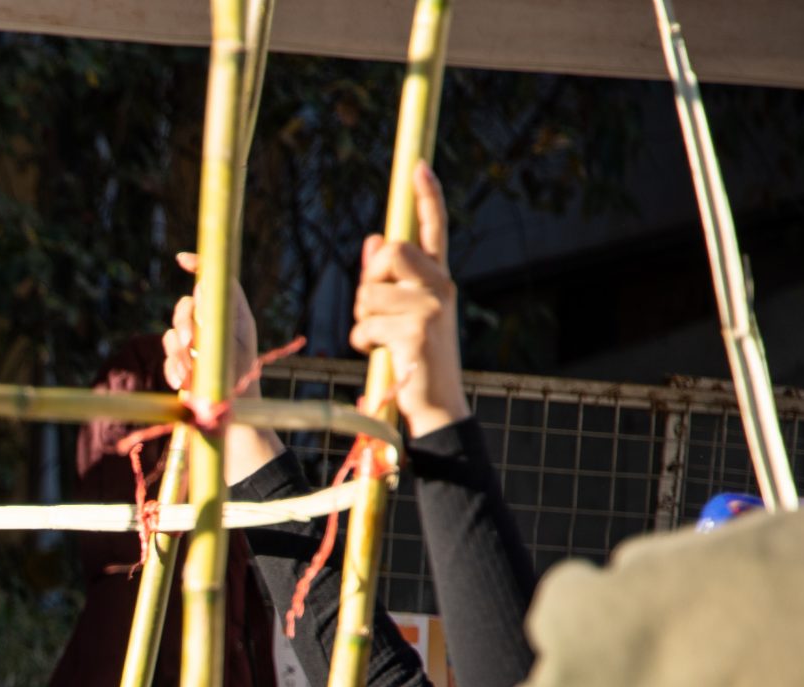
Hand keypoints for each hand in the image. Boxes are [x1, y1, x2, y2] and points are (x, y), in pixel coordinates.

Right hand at [164, 255, 282, 478]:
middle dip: (182, 324)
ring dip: (177, 354)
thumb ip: (217, 313)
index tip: (181, 260)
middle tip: (188, 344)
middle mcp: (213, 328)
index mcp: (233, 316)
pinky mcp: (183, 367)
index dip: (199, 265)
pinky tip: (181, 385)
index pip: (214, 281)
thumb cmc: (242, 383)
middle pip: (185, 306)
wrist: (233, 422)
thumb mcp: (235, 342)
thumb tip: (203, 283)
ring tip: (189, 377)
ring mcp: (196, 348)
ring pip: (171, 333)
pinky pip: (167, 358)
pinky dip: (172, 370)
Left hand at [349, 160, 466, 438]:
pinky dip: (362, 342)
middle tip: (375, 312)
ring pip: (368, 293)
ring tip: (381, 339)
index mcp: (439, 278)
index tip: (417, 167)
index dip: (426, 198)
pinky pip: (366, 324)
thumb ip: (387, 279)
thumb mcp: (402, 312)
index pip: (433, 229)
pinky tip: (382, 353)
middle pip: (389, 252)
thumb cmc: (414, 356)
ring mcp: (431, 308)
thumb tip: (373, 238)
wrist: (435, 403)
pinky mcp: (416, 332)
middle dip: (369, 282)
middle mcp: (442, 286)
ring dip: (361, 320)